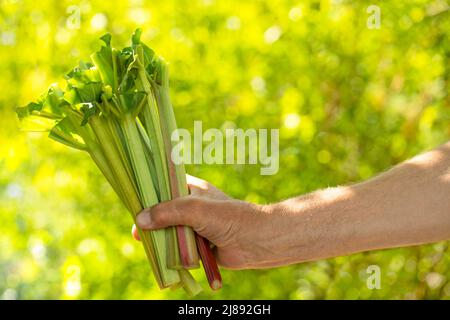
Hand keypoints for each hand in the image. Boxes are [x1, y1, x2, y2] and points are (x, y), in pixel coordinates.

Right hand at [132, 175, 274, 268]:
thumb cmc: (228, 217)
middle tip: (138, 232)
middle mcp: (192, 206)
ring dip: (161, 239)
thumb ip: (168, 212)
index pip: (164, 185)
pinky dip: (171, 253)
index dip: (149, 192)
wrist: (256, 241)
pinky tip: (161, 257)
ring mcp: (195, 226)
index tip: (134, 201)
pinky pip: (178, 248)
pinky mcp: (198, 245)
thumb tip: (139, 220)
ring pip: (169, 231)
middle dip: (151, 221)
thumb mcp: (195, 209)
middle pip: (163, 211)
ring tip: (147, 244)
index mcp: (192, 189)